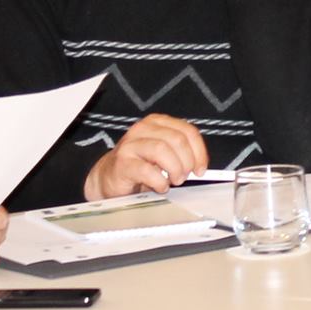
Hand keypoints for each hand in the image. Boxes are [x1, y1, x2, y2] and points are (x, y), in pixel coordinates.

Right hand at [84, 114, 208, 198]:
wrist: (110, 177)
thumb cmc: (140, 166)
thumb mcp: (164, 155)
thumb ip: (181, 154)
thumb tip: (200, 165)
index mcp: (157, 123)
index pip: (187, 131)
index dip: (199, 151)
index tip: (201, 168)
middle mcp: (143, 129)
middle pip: (177, 139)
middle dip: (186, 162)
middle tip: (184, 176)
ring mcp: (131, 144)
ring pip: (162, 150)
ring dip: (174, 169)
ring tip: (173, 181)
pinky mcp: (122, 162)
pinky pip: (147, 170)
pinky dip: (159, 181)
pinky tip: (160, 186)